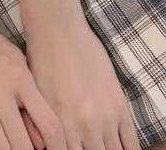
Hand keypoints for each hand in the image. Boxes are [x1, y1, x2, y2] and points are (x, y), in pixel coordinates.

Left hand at [26, 17, 139, 149]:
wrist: (57, 29)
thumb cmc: (41, 60)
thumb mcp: (35, 97)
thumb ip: (39, 129)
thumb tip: (42, 148)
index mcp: (59, 127)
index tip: (73, 148)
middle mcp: (83, 126)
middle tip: (86, 144)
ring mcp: (104, 116)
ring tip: (99, 144)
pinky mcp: (119, 105)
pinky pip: (130, 142)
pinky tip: (119, 148)